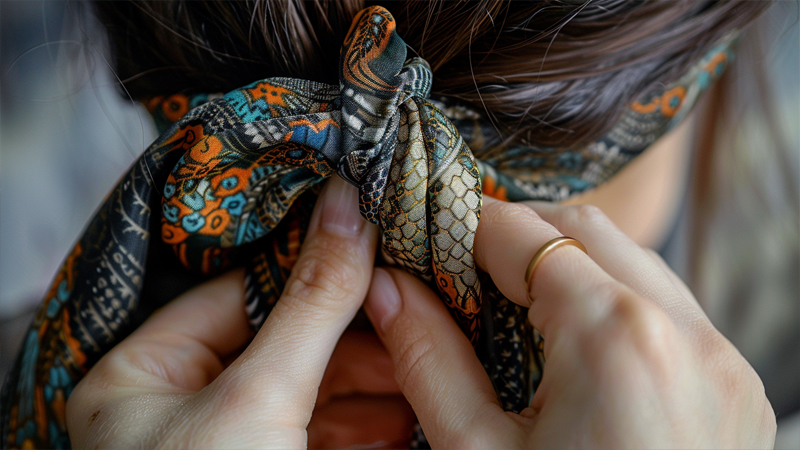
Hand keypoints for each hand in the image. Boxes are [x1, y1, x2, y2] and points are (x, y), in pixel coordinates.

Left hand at [66, 177, 381, 448]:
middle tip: (407, 303)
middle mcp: (176, 408)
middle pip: (278, 342)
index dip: (305, 268)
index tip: (365, 241)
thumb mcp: (258, 396)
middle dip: (351, 334)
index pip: (233, 294)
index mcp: (138, 378)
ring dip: (368, 377)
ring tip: (417, 357)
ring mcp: (223, 440)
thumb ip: (310, 303)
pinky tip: (403, 408)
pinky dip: (362, 419)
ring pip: (304, 390)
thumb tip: (349, 204)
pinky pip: (316, 428)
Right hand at [364, 198, 776, 448]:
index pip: (522, 234)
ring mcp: (722, 359)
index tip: (428, 237)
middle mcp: (684, 333)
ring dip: (569, 264)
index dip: (464, 226)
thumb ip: (429, 358)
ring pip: (632, 261)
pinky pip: (668, 307)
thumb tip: (389, 291)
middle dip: (517, 234)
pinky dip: (614, 300)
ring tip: (515, 305)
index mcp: (615, 339)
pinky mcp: (737, 386)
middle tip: (466, 268)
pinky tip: (575, 343)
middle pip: (583, 229)